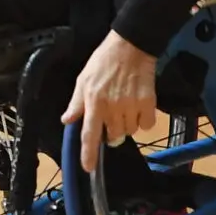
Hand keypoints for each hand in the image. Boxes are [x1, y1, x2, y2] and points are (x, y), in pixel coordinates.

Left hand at [62, 31, 157, 172]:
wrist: (130, 46)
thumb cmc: (103, 61)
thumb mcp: (83, 79)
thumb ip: (76, 103)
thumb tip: (67, 121)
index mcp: (93, 102)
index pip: (89, 134)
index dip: (88, 154)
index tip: (88, 168)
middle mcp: (112, 108)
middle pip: (113, 136)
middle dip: (110, 133)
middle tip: (110, 118)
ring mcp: (131, 106)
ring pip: (129, 131)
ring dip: (126, 125)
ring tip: (124, 107)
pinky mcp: (148, 103)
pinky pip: (146, 125)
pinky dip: (142, 120)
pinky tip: (138, 107)